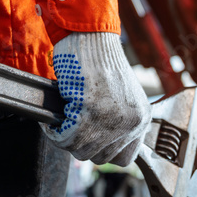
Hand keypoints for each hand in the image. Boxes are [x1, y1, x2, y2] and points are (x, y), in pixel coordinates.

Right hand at [43, 32, 150, 164]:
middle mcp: (131, 122)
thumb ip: (119, 122)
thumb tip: (102, 145)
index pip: (125, 159)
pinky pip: (66, 139)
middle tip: (73, 125)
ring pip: (81, 151)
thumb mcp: (122, 97)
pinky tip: (55, 119)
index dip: (104, 151)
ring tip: (64, 119)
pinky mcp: (89, 112)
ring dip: (67, 138)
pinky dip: (55, 132)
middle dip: (83, 144)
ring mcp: (111, 119)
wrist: (91, 37)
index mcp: (142, 118)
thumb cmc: (101, 63)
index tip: (92, 140)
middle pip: (100, 158)